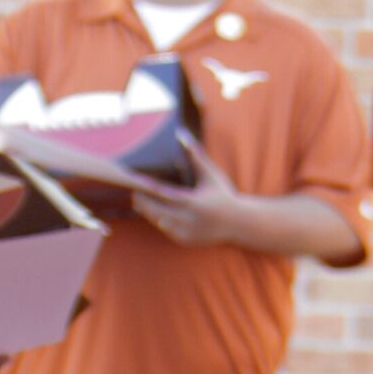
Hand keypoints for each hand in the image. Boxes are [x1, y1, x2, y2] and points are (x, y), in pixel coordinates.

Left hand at [132, 138, 249, 247]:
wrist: (238, 223)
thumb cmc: (223, 194)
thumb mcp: (210, 174)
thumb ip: (194, 154)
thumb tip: (181, 133)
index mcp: (195, 202)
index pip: (165, 195)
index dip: (149, 189)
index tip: (137, 182)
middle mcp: (190, 220)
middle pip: (159, 211)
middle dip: (145, 202)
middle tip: (134, 193)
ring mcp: (188, 232)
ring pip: (160, 222)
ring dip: (149, 213)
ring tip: (138, 202)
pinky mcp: (186, 240)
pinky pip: (167, 231)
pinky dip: (159, 222)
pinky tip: (151, 213)